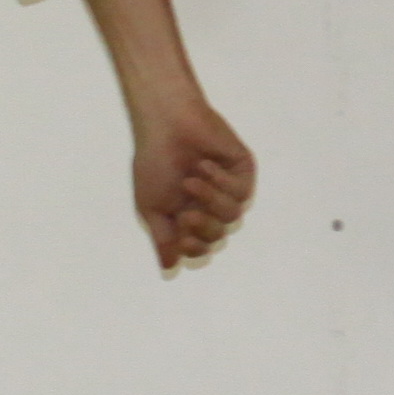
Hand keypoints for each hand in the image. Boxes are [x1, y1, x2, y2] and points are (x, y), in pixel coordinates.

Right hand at [129, 97, 254, 270]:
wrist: (167, 125)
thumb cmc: (154, 163)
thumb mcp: (151, 207)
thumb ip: (163, 238)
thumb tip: (169, 269)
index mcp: (185, 214)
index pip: (198, 245)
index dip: (194, 247)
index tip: (182, 237)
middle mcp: (209, 205)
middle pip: (217, 235)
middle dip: (203, 227)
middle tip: (186, 213)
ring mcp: (228, 188)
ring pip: (231, 215)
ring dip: (210, 199)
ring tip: (191, 180)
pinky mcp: (242, 171)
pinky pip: (241, 191)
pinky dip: (221, 182)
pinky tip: (205, 166)